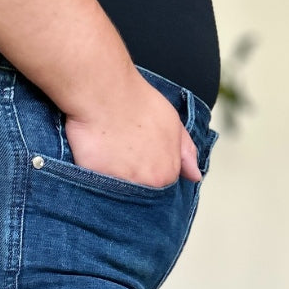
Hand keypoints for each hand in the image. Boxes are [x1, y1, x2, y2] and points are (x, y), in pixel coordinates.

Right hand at [63, 68, 201, 187]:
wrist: (105, 93)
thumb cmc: (138, 102)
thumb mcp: (172, 123)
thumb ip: (186, 152)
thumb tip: (195, 176)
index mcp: (166, 173)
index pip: (159, 187)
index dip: (148, 172)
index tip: (138, 157)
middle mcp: (147, 184)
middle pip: (139, 194)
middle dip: (132, 180)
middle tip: (122, 156)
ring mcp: (120, 186)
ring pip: (117, 195)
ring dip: (113, 181)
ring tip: (108, 156)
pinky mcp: (95, 182)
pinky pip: (95, 189)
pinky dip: (93, 179)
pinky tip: (94, 160)